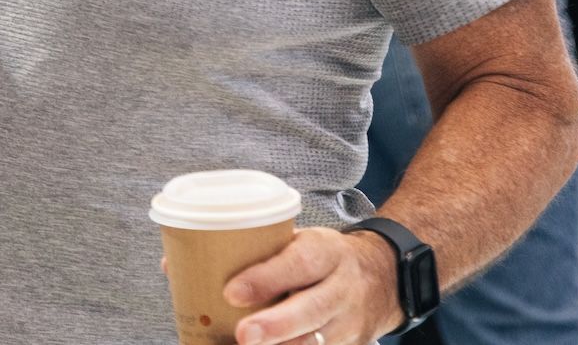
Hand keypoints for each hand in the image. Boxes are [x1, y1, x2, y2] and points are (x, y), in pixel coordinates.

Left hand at [224, 228, 402, 344]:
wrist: (382, 278)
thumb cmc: (327, 258)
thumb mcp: (305, 242)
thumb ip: (265, 253)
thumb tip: (196, 263)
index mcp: (328, 252)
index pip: (299, 263)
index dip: (266, 279)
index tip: (232, 292)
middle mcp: (343, 288)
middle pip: (311, 310)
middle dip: (274, 326)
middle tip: (243, 334)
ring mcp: (350, 323)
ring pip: (317, 342)